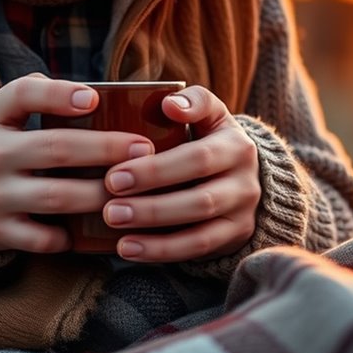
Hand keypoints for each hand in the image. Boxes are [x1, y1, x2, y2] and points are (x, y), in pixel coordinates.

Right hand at [0, 74, 154, 252]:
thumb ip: (37, 96)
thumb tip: (98, 94)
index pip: (23, 95)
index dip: (59, 95)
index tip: (93, 99)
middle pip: (56, 148)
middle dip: (106, 149)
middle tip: (144, 149)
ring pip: (57, 197)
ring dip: (100, 194)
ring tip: (133, 190)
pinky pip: (44, 238)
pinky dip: (73, 235)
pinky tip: (97, 226)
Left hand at [101, 86, 260, 261]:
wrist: (242, 180)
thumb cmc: (208, 142)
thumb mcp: (209, 117)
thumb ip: (192, 102)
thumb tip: (169, 103)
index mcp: (235, 143)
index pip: (198, 155)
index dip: (159, 165)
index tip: (117, 169)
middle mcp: (244, 179)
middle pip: (198, 193)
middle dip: (150, 195)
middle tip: (108, 191)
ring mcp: (242, 211)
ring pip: (199, 223)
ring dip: (152, 222)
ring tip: (112, 219)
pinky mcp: (234, 237)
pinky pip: (197, 248)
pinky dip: (160, 250)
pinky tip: (127, 248)